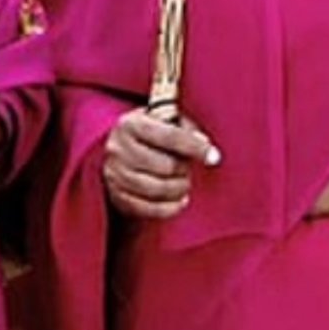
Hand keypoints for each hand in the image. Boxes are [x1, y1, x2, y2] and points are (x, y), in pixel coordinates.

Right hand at [102, 109, 220, 220]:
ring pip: (156, 189)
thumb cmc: (148, 133)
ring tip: (185, 183)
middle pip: (164, 166)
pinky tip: (180, 200)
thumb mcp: (163, 120)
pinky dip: (169, 208)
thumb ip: (184, 128)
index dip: (194, 147)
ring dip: (178, 188)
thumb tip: (204, 143)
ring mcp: (114, 173)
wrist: (116, 149)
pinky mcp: (116, 196)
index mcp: (131, 123)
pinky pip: (147, 209)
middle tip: (189, 168)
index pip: (169, 136)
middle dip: (184, 169)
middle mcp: (118, 148)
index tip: (214, 157)